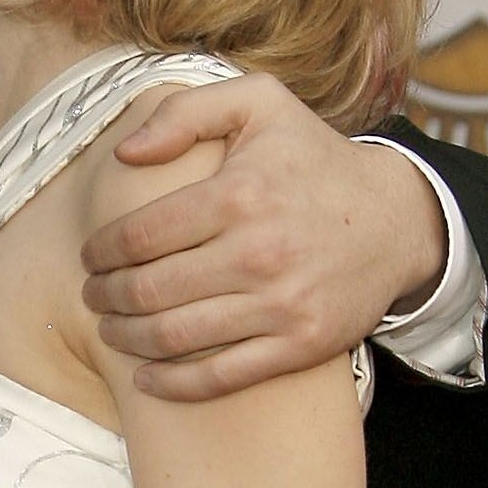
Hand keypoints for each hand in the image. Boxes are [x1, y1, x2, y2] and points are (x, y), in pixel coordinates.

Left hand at [79, 74, 444, 400]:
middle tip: (92, 295)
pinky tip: (146, 377)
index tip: (91, 256)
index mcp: (239, 194)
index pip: (140, 235)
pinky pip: (222, 376)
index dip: (102, 251)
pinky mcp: (302, 344)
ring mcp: (282, 304)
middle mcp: (259, 252)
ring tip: (110, 329)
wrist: (396, 219)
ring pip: (176, 336)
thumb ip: (185, 113)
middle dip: (106, 296)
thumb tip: (125, 152)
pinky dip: (174, 383)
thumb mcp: (258, 104)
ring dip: (127, 338)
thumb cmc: (312, 158)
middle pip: (149, 290)